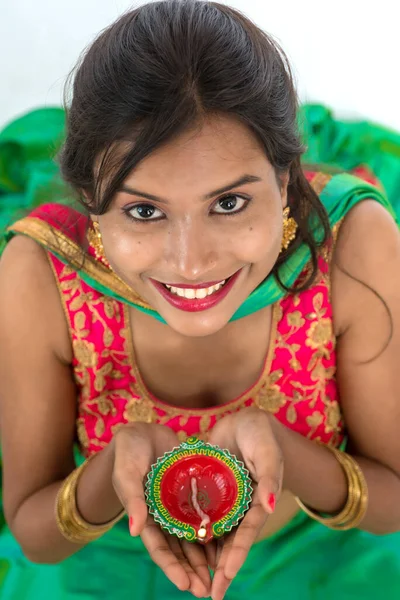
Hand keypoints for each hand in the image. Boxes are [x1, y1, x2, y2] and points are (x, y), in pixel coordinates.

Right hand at [112, 423, 211, 597]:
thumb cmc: (128, 453)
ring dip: (205, 556)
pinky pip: (205, 514)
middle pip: (179, 549)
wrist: (142, 432)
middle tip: (207, 592)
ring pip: (194, 536)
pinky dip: (213, 529)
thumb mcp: (127, 473)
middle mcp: (163, 517)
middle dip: (192, 571)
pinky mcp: (191, 492)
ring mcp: (178, 506)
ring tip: (220, 576)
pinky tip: (228, 543)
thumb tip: (134, 531)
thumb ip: (132, 500)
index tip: (186, 586)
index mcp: (144, 517)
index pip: (159, 548)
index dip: (171, 567)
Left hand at [208, 408, 283, 599]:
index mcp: (258, 502)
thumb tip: (270, 507)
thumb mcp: (267, 451)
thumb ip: (270, 477)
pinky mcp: (212, 491)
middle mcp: (241, 507)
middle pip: (230, 542)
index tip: (225, 576)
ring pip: (214, 534)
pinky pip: (202, 515)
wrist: (245, 419)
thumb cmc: (260, 433)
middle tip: (208, 595)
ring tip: (193, 582)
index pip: (247, 534)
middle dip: (220, 569)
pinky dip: (195, 532)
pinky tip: (183, 549)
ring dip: (206, 557)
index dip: (237, 555)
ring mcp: (226, 501)